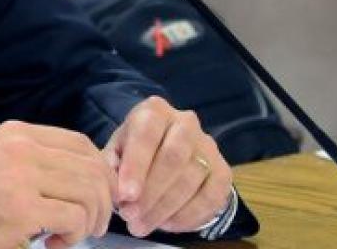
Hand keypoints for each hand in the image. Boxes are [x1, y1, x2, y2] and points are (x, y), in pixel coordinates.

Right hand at [0, 120, 116, 248]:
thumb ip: (37, 159)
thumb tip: (88, 174)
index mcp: (18, 133)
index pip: (81, 143)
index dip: (100, 171)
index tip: (100, 196)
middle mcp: (22, 148)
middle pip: (91, 168)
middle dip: (103, 201)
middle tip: (95, 224)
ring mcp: (22, 177)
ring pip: (89, 193)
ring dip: (91, 220)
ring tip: (73, 234)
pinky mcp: (22, 209)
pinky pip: (74, 218)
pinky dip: (74, 235)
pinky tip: (56, 242)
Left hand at [105, 96, 232, 237]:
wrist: (165, 152)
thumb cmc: (136, 152)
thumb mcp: (117, 151)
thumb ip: (112, 165)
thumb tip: (116, 188)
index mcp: (155, 111)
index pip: (147, 134)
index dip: (136, 166)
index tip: (125, 195)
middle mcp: (186, 123)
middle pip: (173, 157)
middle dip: (151, 192)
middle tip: (131, 216)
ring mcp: (208, 147)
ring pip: (191, 179)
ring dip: (164, 208)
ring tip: (141, 225)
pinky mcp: (223, 172)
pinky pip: (210, 197)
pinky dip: (187, 215)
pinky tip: (166, 224)